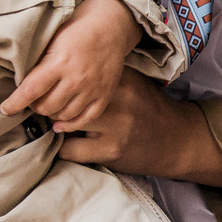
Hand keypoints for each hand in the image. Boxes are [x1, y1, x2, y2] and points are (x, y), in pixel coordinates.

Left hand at [1, 0, 139, 126]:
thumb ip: (40, 61)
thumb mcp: (53, 38)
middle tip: (32, 100)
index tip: (5, 109)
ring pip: (64, 115)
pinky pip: (86, 118)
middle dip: (34, 106)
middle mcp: (76, 78)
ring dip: (51, 114)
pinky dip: (71, 124)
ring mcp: (92, 88)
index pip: (31, 90)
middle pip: (46, 107)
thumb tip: (20, 81)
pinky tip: (60, 124)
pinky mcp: (105, 94)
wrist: (111, 24)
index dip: (15, 103)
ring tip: (47, 107)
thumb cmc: (78, 27)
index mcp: (60, 62)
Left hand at [51, 67, 221, 187]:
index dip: (58, 80)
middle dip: (52, 104)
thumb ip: (106, 78)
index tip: (47, 85)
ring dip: (56, 125)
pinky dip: (63, 148)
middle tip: (43, 108)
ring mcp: (116, 125)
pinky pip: (71, 149)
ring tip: (54, 125)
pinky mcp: (112, 150)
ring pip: (66, 123)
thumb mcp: (132, 83)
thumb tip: (65, 71)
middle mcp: (119, 98)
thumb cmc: (148, 109)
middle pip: (67, 97)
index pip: (77, 73)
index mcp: (121, 78)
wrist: (178, 140)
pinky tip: (67, 144)